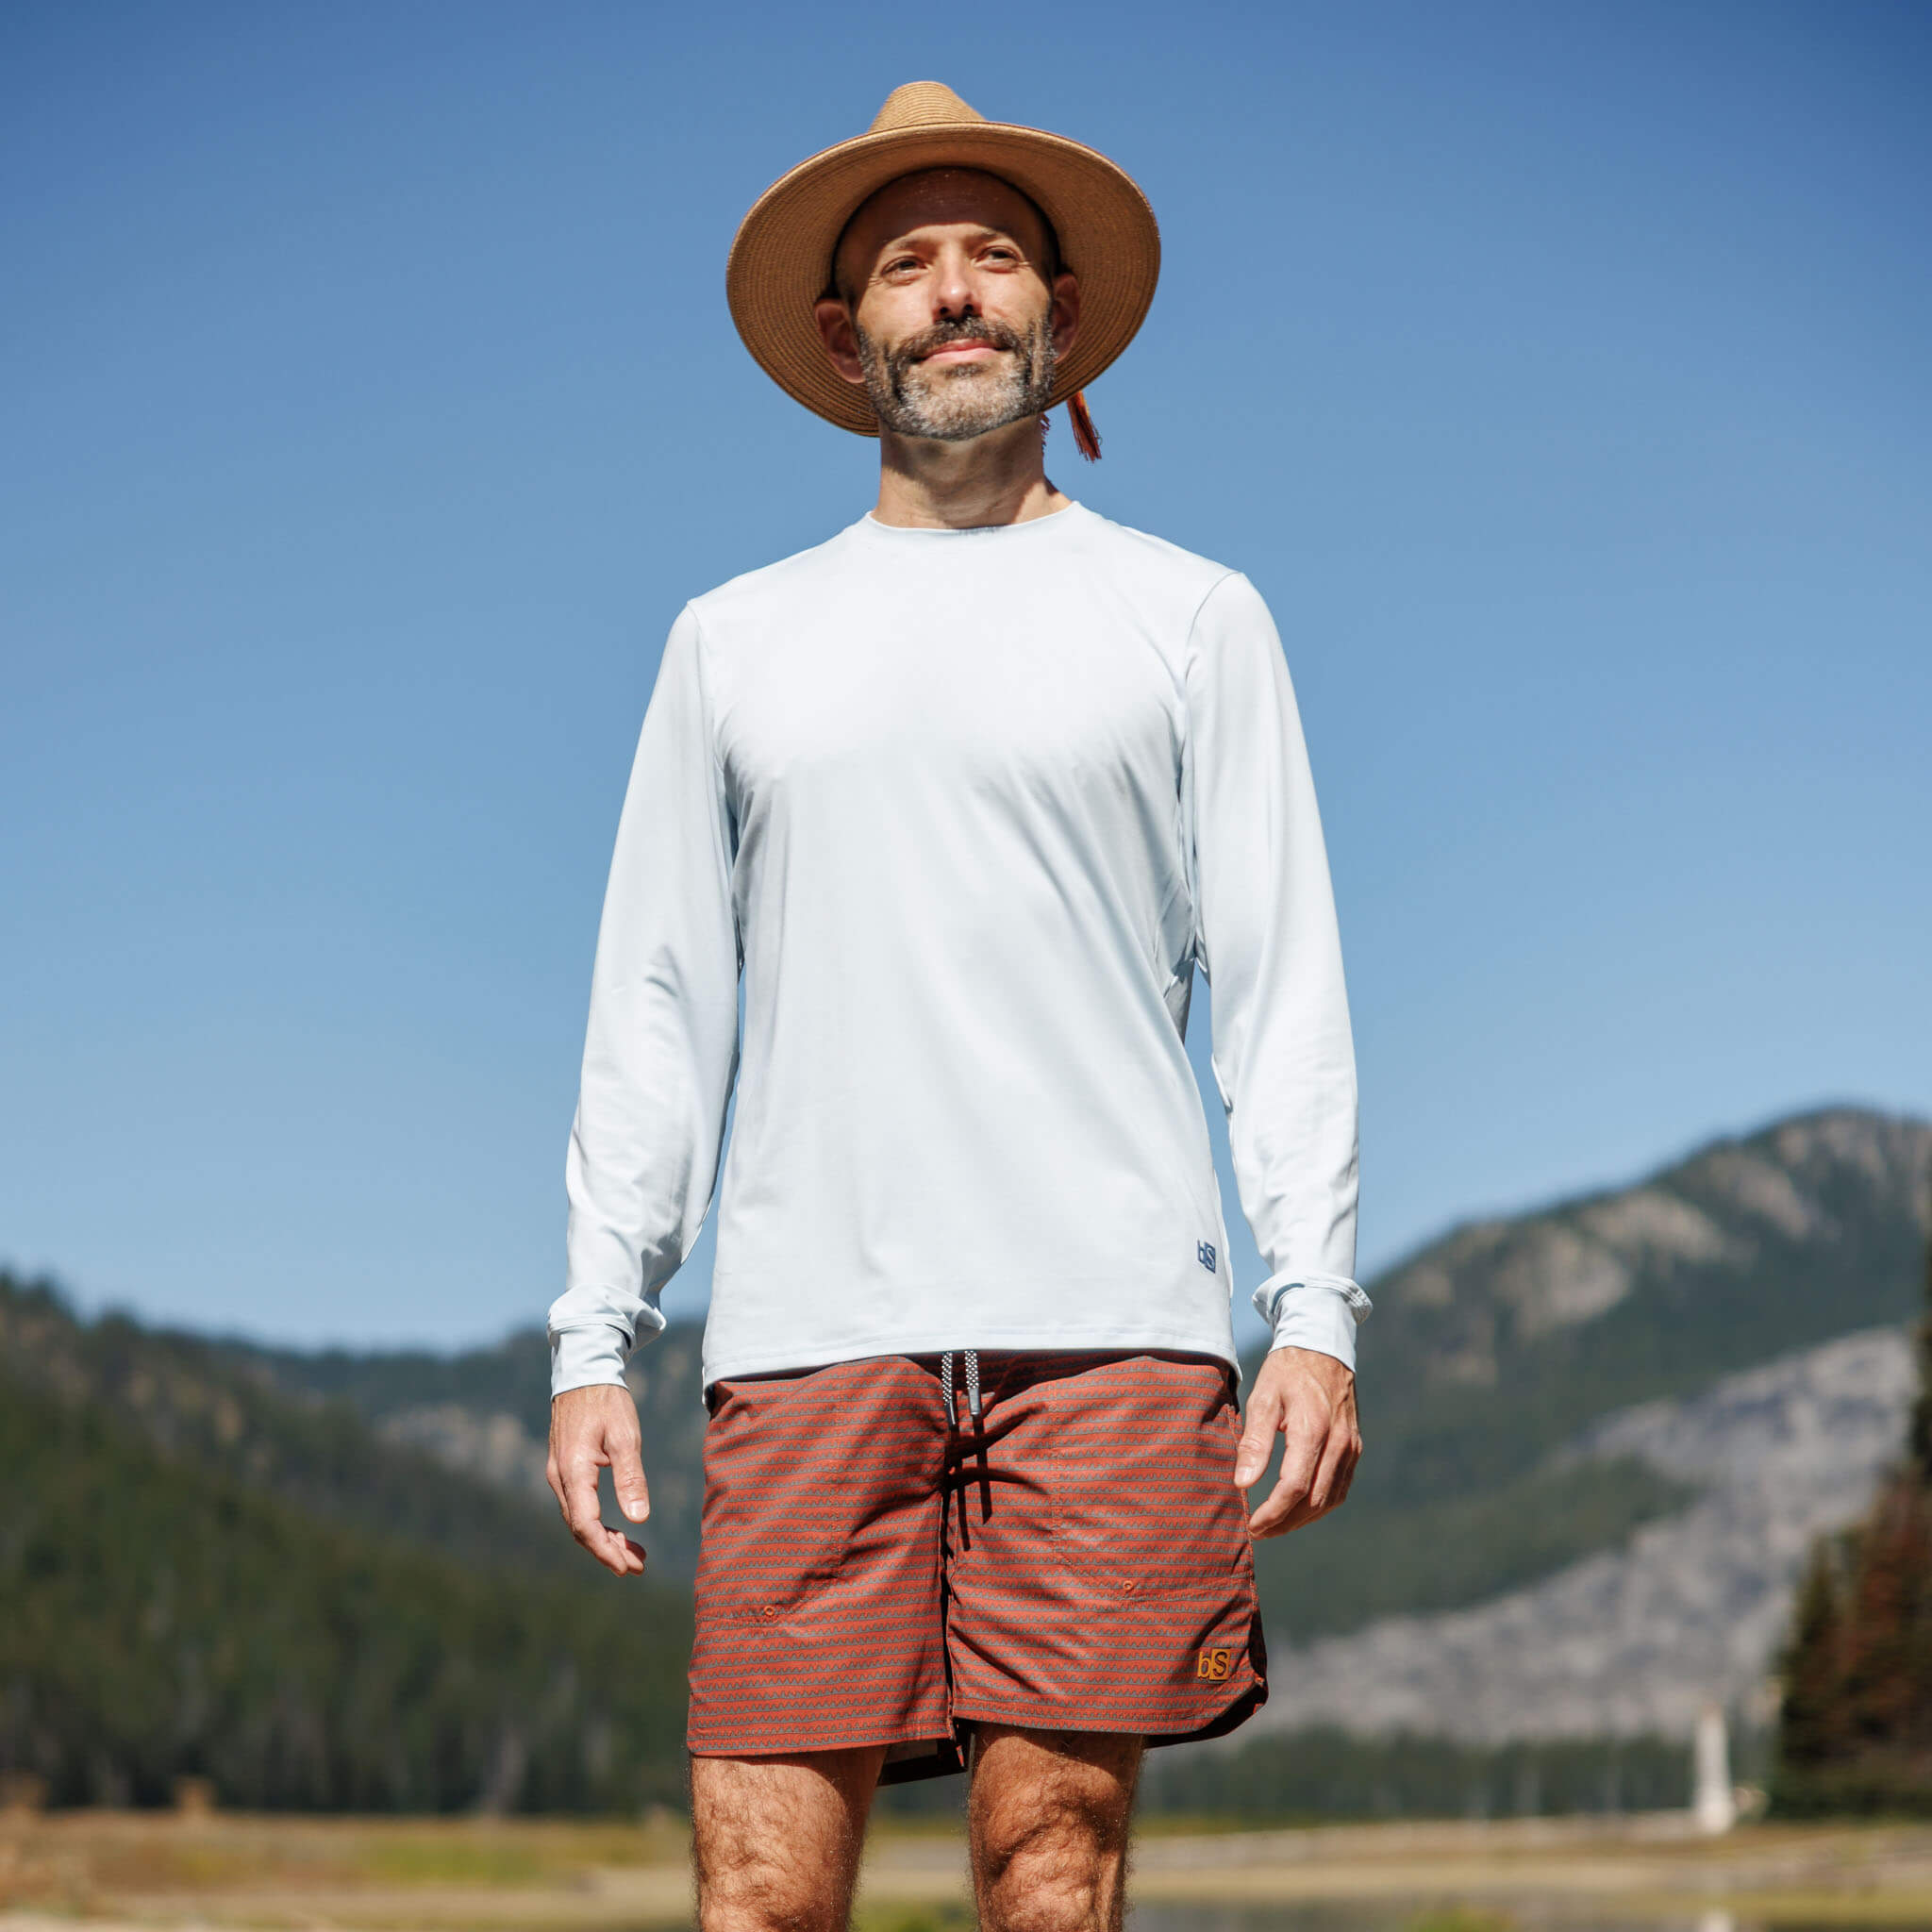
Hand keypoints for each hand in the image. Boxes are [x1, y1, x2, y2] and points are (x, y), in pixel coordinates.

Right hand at [547, 1383, 650, 1576]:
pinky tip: (619, 1528)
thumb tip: (638, 1518)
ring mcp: (559, 1474)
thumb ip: (631, 1477)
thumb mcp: (626, 1436)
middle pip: (579, 1528)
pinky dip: (597, 1522)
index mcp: (573, 1471)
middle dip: (608, 1551)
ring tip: (635, 1552)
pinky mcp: (565, 1469)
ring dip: (604, 1539)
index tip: (628, 1568)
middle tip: (639, 1565)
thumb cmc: (608, 1401)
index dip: (605, 1551)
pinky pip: (578, 1506)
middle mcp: (559, 1477)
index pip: (585, 1525)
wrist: (584, 1372)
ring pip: (578, 1519)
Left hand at [1233, 1346, 1360, 1538]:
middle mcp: (1338, 1443)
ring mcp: (1351, 1447)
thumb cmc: (1286, 1372)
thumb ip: (1254, 1443)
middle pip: (1315, 1501)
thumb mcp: (1263, 1398)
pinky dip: (1319, 1506)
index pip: (1295, 1487)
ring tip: (1274, 1525)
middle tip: (1258, 1532)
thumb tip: (1242, 1484)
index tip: (1251, 1526)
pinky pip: (1340, 1488)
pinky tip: (1298, 1508)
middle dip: (1285, 1523)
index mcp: (1313, 1429)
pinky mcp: (1354, 1448)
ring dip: (1302, 1519)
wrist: (1322, 1348)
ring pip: (1331, 1500)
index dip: (1273, 1513)